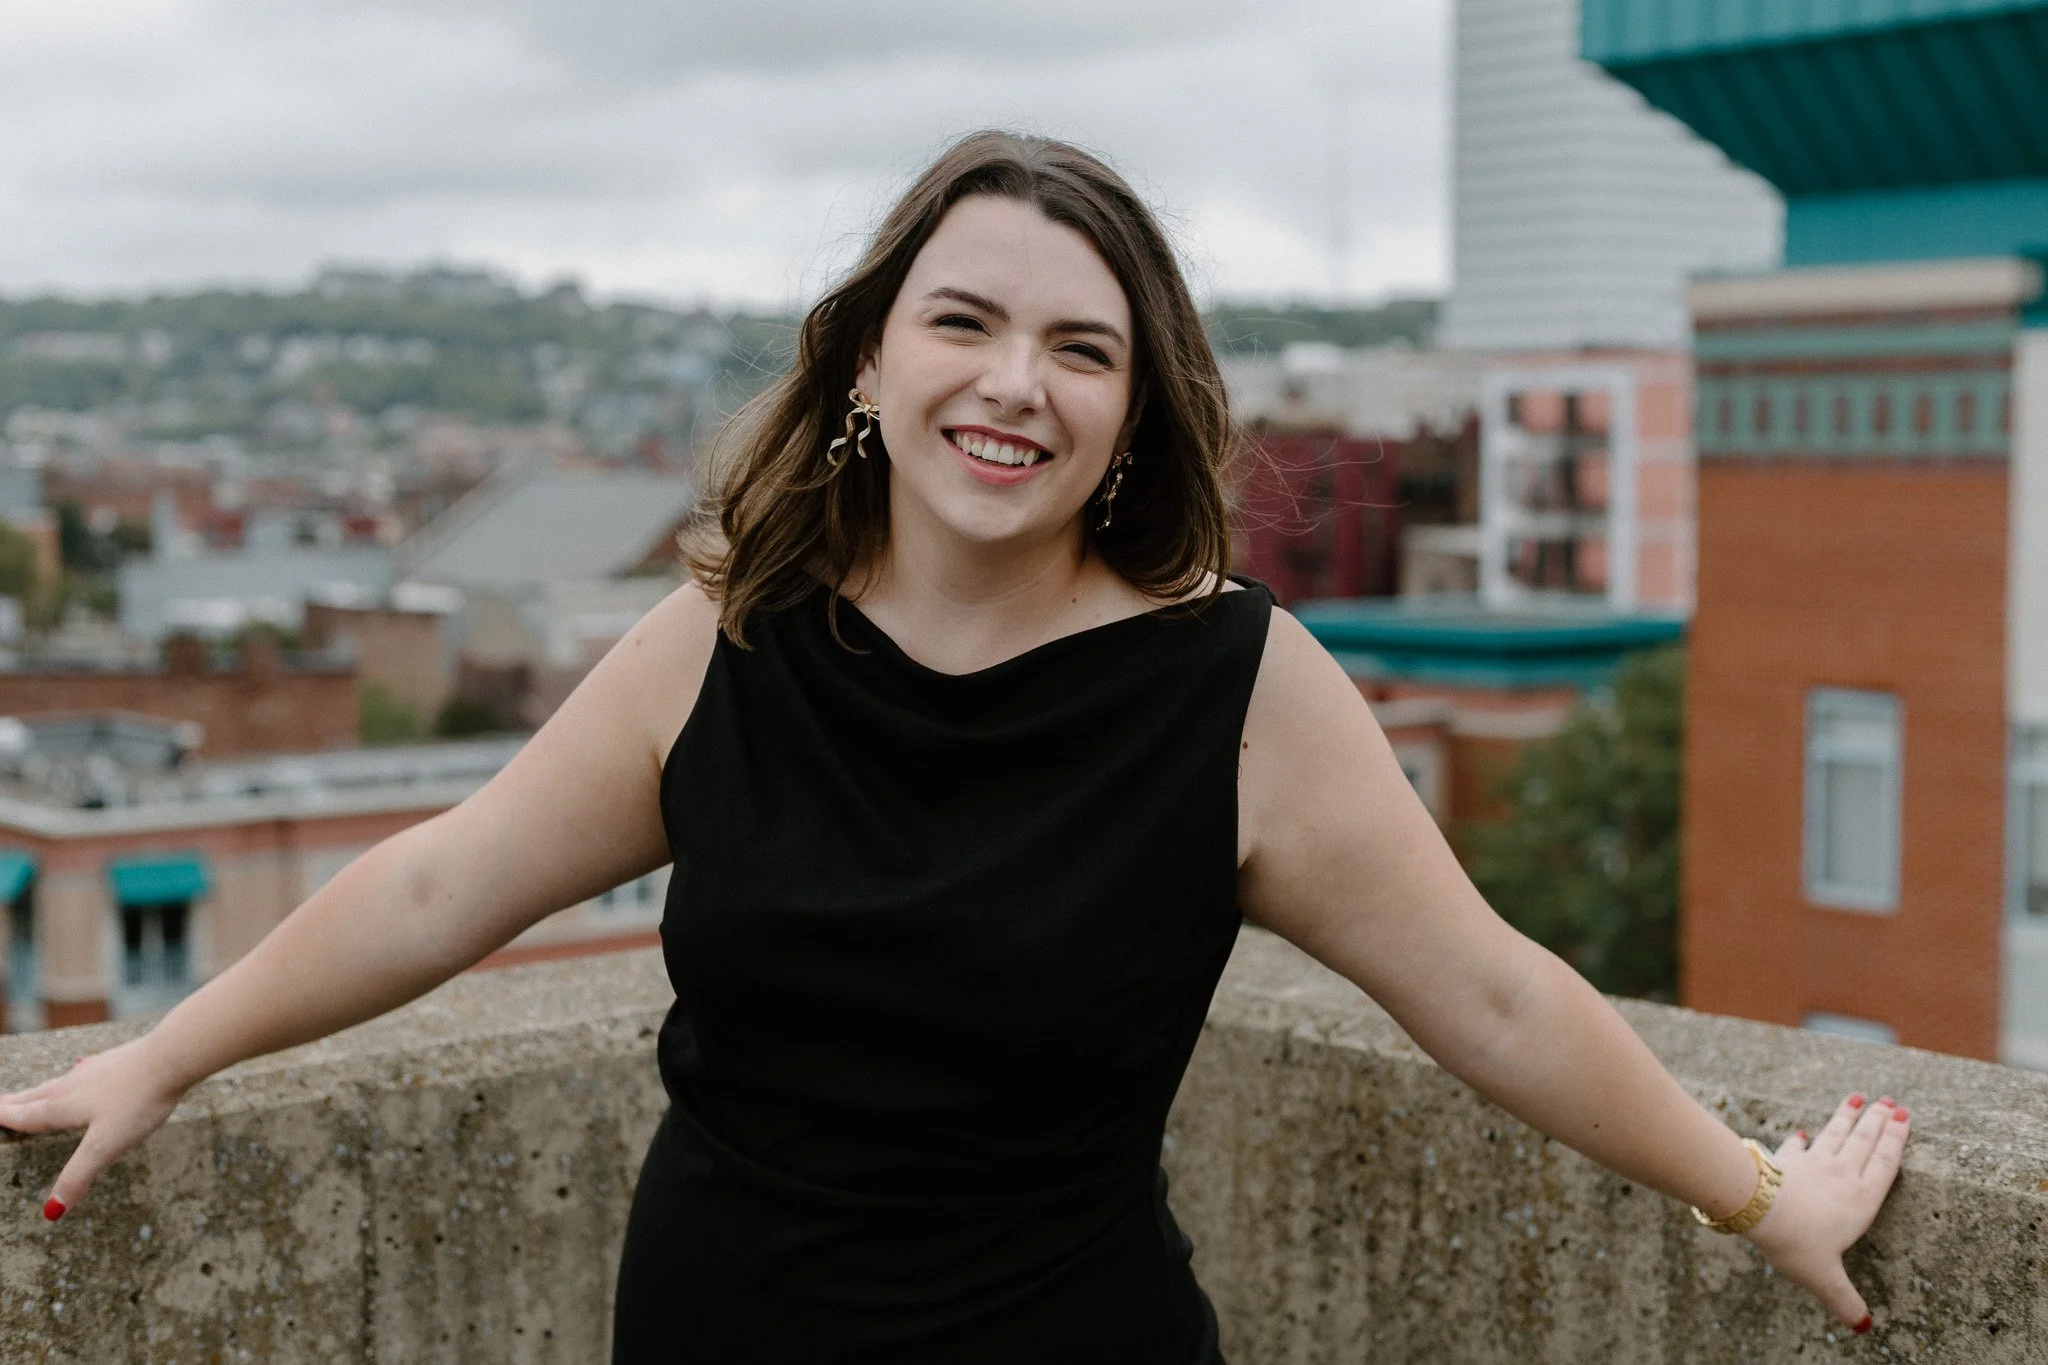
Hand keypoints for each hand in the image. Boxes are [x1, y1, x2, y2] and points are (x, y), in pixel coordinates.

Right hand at [0, 1036, 189, 1219]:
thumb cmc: (138, 1101)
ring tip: (32, 1093)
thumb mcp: (105, 1146)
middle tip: (1, 1103)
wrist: (171, 1057)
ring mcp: (96, 1069)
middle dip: (17, 1102)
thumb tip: (51, 1211)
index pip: (27, 1116)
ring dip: (41, 1090)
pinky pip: (86, 1072)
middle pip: (37, 1096)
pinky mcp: (117, 1060)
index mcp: (63, 1106)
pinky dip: (73, 1079)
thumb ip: (78, 1176)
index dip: (7, 1118)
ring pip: (60, 1082)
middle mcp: (73, 1084)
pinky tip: (84, 1072)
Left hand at [1742, 1092, 1909, 1332]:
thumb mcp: (1825, 1278)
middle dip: (1877, 1121)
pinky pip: (1797, 1147)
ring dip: (1847, 1116)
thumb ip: (1845, 1300)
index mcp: (1861, 1200)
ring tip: (1857, 1097)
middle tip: (1889, 1101)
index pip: (1885, 1164)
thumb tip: (1863, 1326)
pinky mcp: (1785, 1161)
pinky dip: (1801, 1138)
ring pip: (1835, 1134)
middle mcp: (1841, 1175)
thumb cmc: (1797, 1243)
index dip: (1896, 1140)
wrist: (1756, 1209)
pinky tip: (1802, 1132)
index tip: (1904, 1118)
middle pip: (1864, 1142)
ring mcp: (1813, 1164)